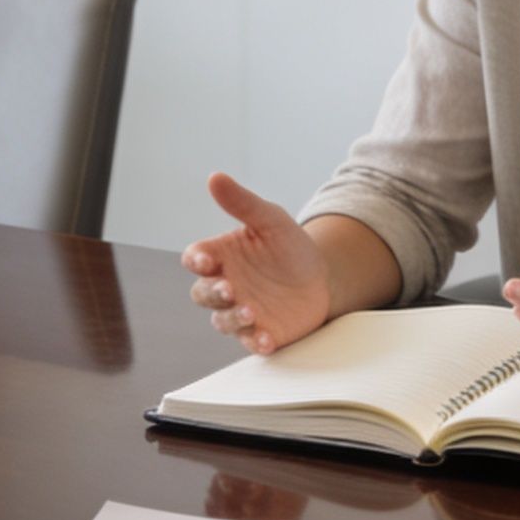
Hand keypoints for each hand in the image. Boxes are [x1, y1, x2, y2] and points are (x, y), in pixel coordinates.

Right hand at [181, 173, 332, 354]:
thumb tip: (215, 177)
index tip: (203, 260)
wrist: (324, 277)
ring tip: (250, 313)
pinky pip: (251, 342)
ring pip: (222, 321)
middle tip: (230, 289)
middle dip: (212, 293)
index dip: (195, 260)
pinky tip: (266, 339)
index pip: (195, 259)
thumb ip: (243, 203)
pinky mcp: (260, 333)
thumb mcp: (271, 219)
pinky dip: (256, 342)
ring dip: (232, 319)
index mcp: (222, 256)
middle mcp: (226, 286)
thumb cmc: (290, 246)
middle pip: (202, 293)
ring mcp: (241, 312)